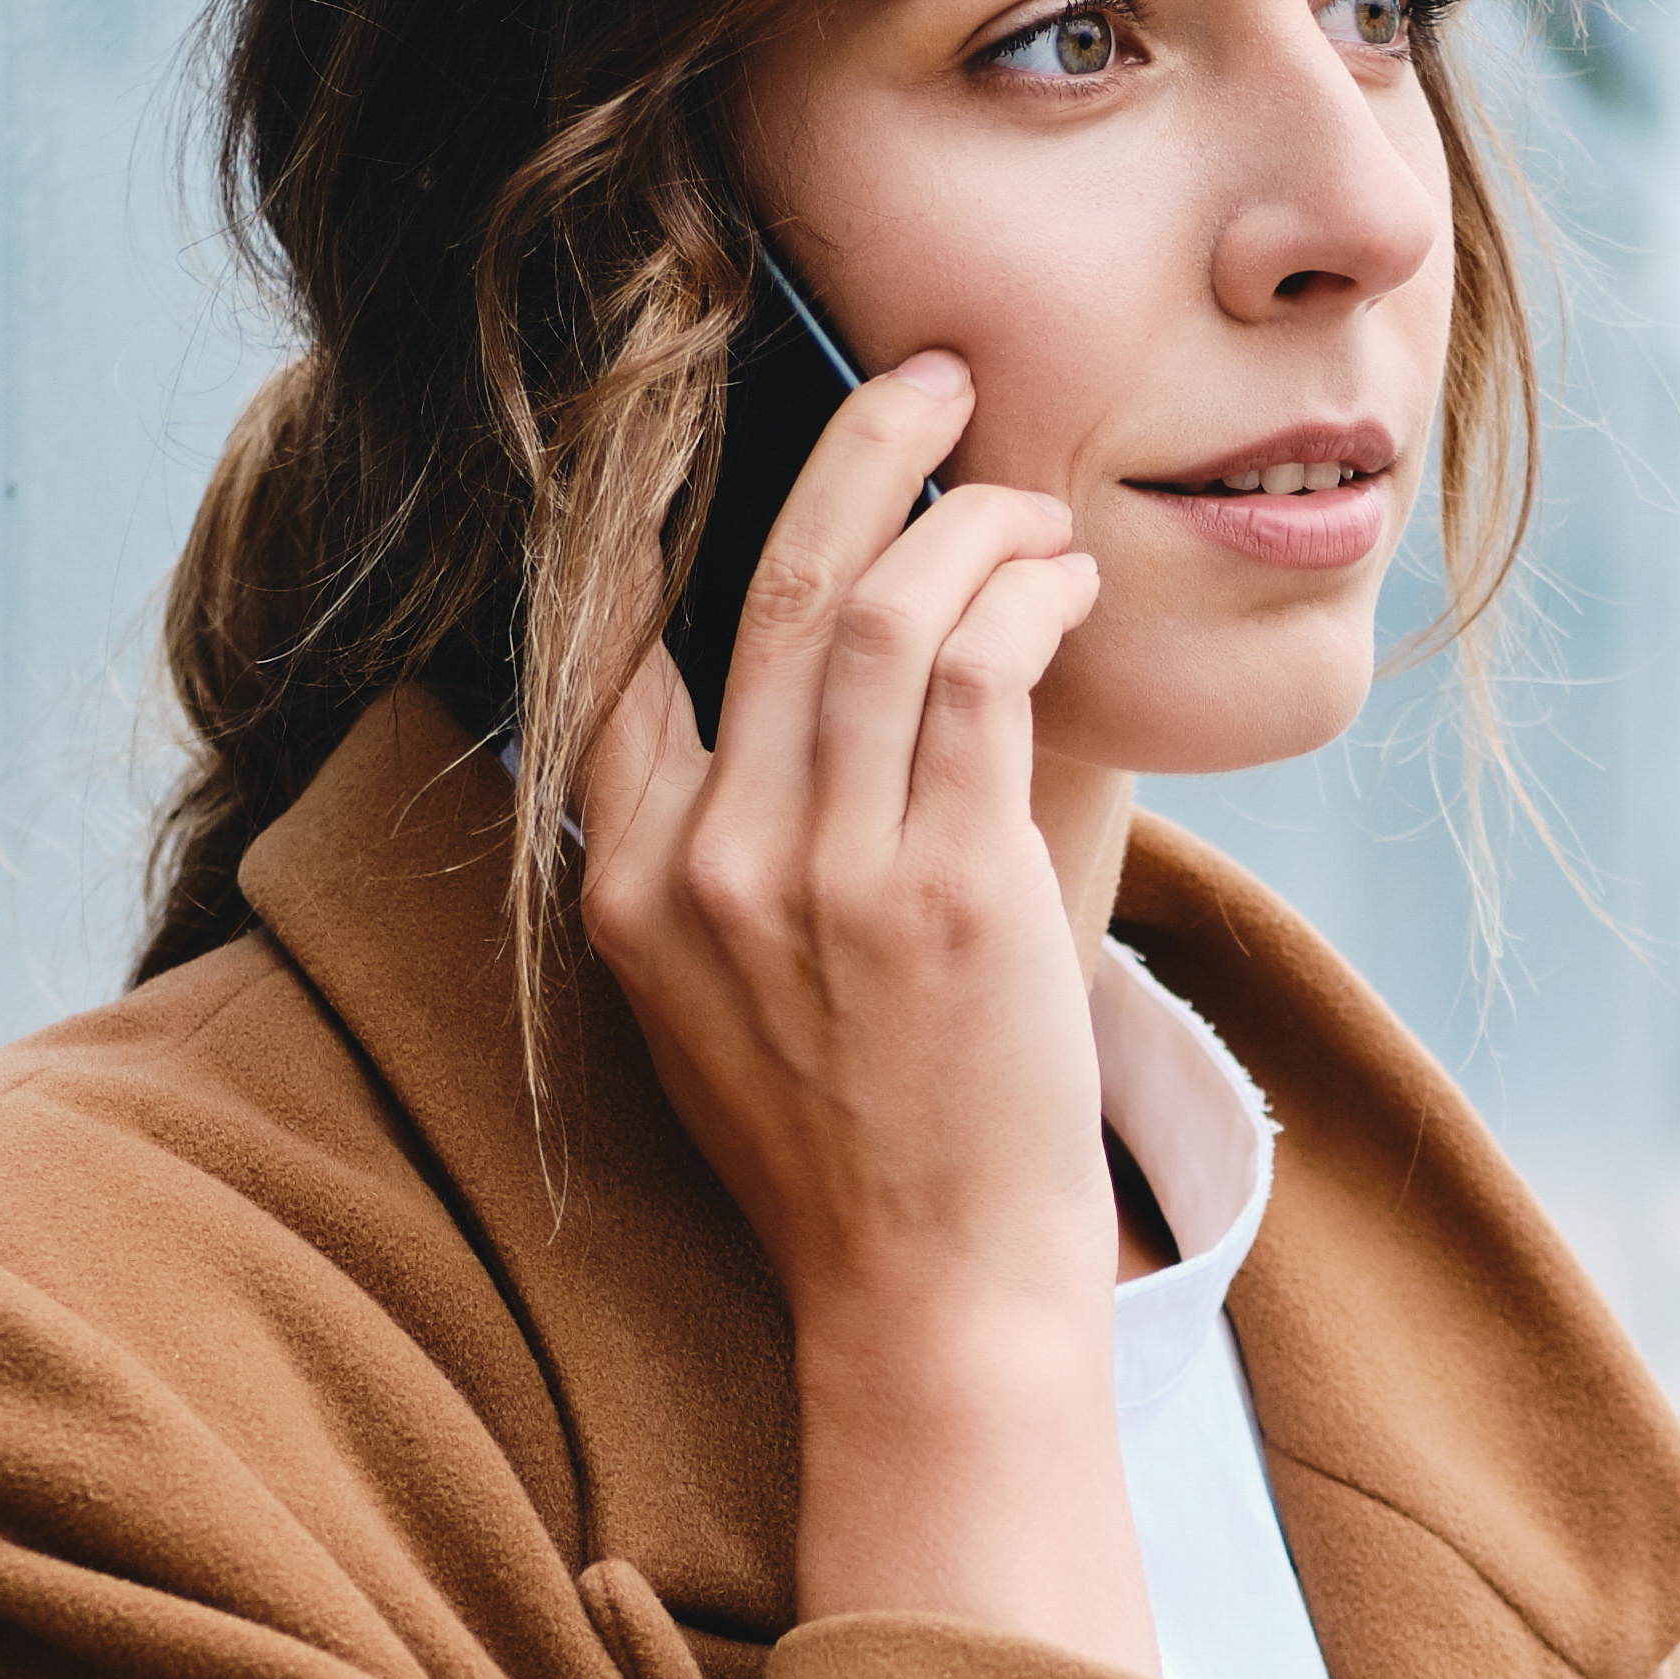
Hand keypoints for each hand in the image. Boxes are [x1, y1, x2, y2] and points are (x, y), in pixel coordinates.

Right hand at [580, 347, 1146, 1666]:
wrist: (927, 1295)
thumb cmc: (849, 1141)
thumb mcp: (714, 993)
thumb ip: (718, 842)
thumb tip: (786, 669)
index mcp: (626, 881)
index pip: (615, 637)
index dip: (674, 503)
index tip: (731, 414)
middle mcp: (706, 865)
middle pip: (772, 589)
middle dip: (856, 452)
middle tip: (926, 383)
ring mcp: (823, 877)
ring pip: (886, 610)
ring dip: (971, 524)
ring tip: (1026, 503)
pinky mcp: (950, 891)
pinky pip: (983, 673)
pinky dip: (1028, 598)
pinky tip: (1064, 583)